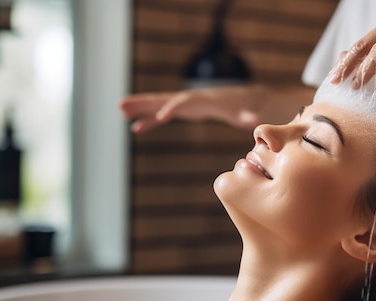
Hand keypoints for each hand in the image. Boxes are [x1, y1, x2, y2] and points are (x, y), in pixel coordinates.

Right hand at [120, 85, 262, 132]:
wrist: (250, 98)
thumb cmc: (250, 106)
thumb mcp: (251, 111)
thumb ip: (249, 115)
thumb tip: (256, 120)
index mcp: (206, 100)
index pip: (187, 102)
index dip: (174, 109)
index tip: (160, 117)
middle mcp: (193, 98)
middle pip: (166, 99)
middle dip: (146, 102)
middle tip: (122, 104)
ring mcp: (187, 104)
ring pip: (160, 105)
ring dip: (140, 108)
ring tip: (120, 109)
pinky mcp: (187, 111)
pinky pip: (164, 115)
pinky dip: (150, 120)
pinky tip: (135, 127)